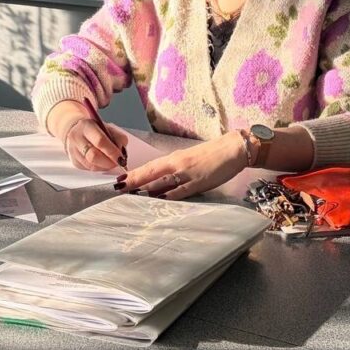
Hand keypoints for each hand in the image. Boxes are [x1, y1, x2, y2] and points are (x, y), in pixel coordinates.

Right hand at [61, 118, 128, 171]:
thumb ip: (118, 138)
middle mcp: (77, 138)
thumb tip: (122, 152)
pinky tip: (103, 163)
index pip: (100, 141)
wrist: (78, 131)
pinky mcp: (74, 161)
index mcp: (87, 126)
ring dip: (105, 166)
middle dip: (109, 162)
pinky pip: (89, 169)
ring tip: (111, 162)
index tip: (121, 158)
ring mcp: (73, 150)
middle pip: (93, 156)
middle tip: (118, 162)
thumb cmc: (97, 130)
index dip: (112, 152)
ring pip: (91, 165)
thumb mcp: (109, 128)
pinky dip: (99, 168)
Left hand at [116, 132, 246, 199]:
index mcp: (174, 158)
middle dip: (134, 181)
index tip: (119, 179)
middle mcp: (177, 164)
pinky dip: (168, 195)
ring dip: (146, 188)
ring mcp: (187, 173)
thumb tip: (158, 182)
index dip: (134, 173)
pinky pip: (181, 190)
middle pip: (151, 173)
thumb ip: (174, 169)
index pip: (150, 167)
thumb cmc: (210, 155)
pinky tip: (158, 199)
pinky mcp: (199, 182)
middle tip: (117, 187)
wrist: (232, 149)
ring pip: (163, 181)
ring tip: (131, 194)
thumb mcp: (188, 160)